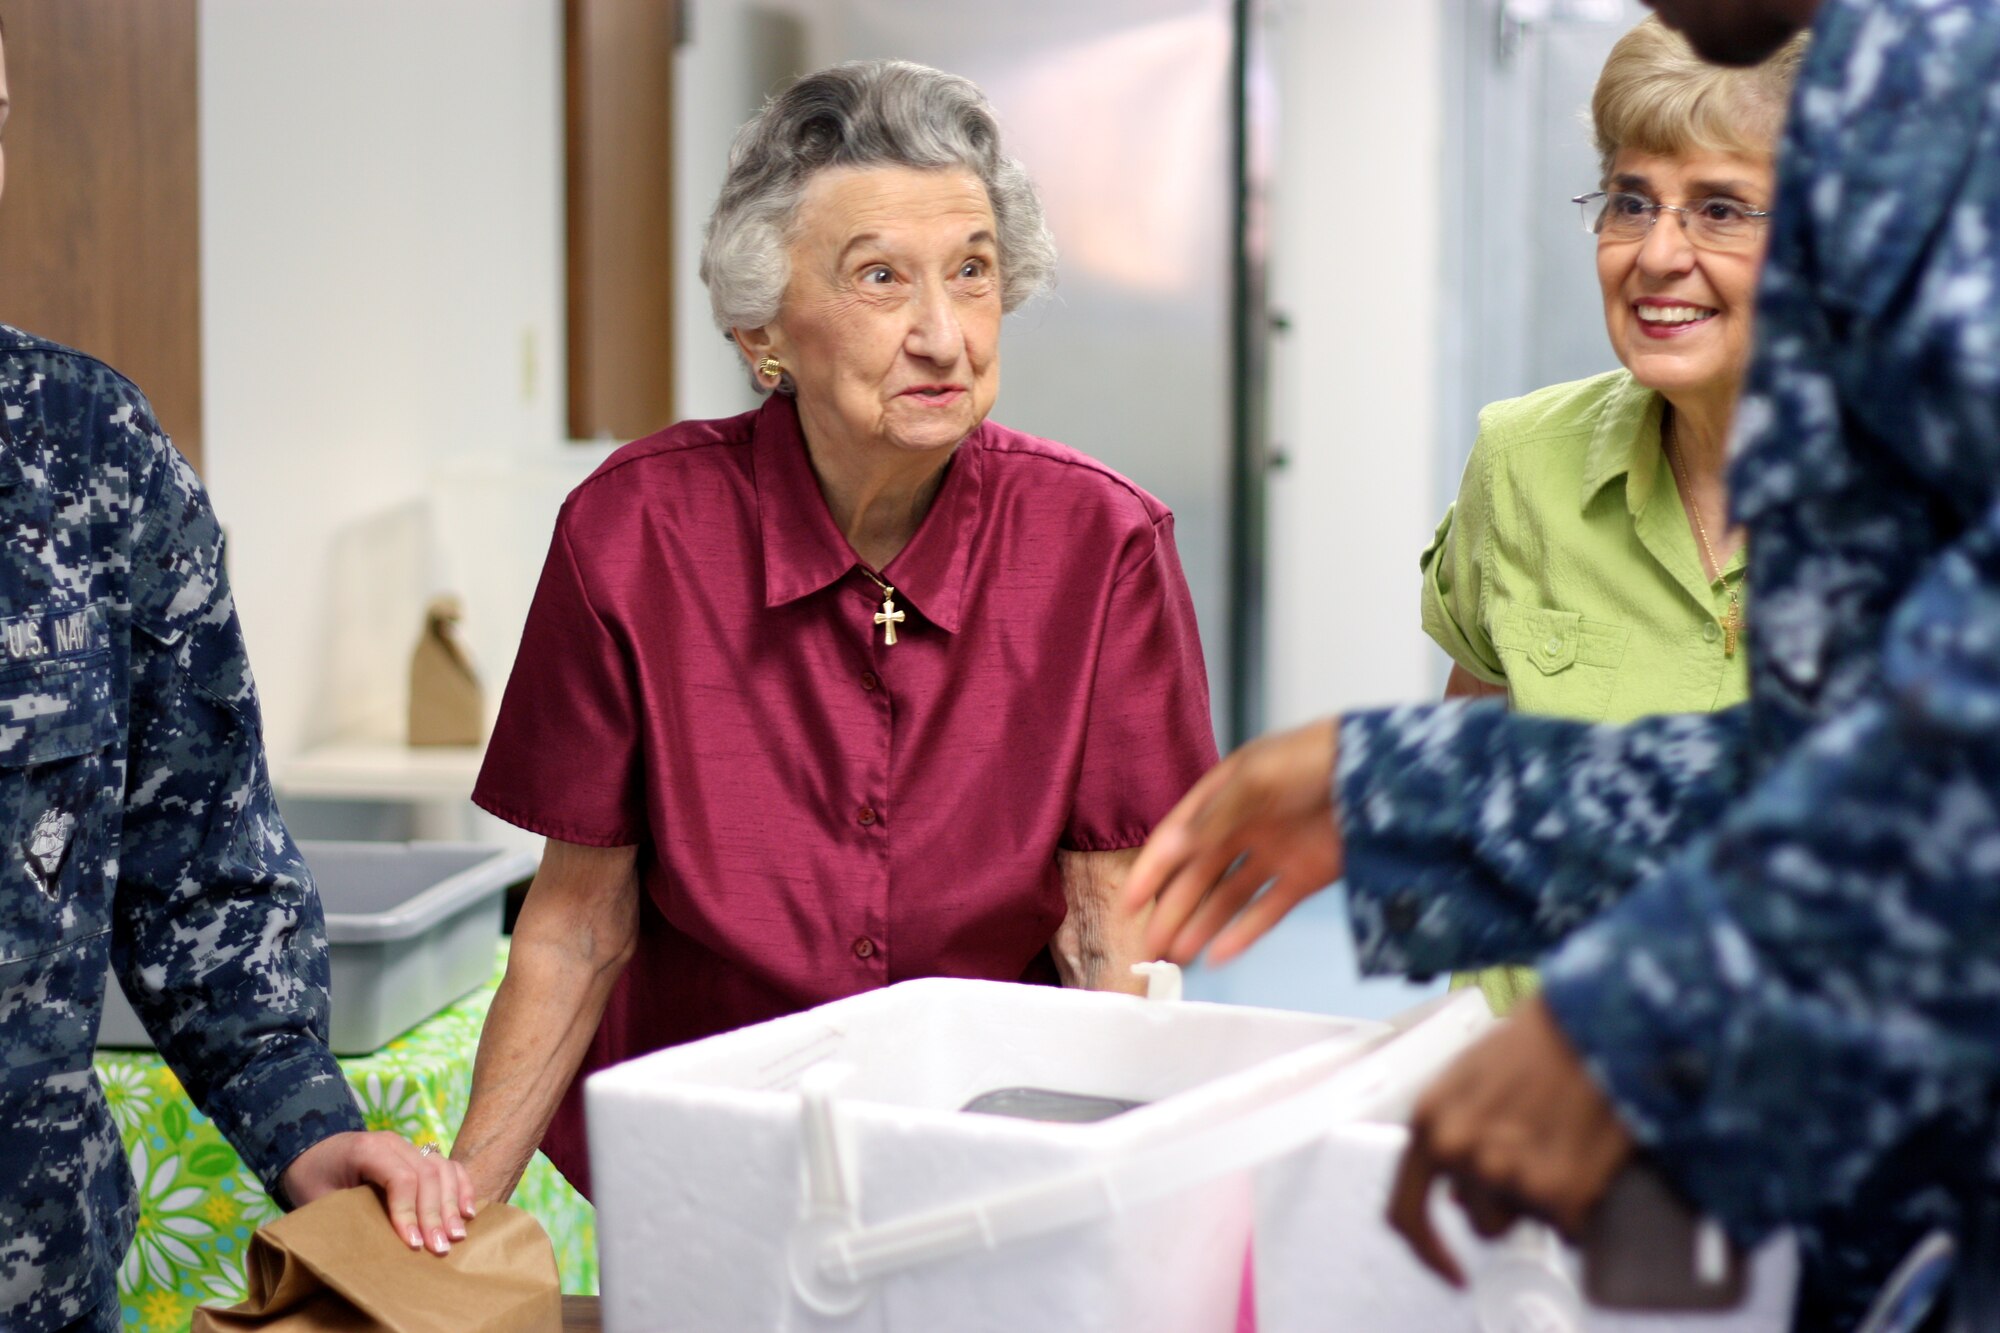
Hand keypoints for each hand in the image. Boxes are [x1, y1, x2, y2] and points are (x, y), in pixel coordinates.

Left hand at [280, 1130, 478, 1255]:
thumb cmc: (310, 1178)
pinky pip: (447, 1166)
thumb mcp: (318, 1200)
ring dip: (452, 1204)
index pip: (401, 1179)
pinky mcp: (416, 1154)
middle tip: (440, 1248)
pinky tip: (468, 1212)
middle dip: (436, 1214)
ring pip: (442, 1169)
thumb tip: (367, 1253)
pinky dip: (461, 1187)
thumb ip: (345, 1217)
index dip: (410, 1213)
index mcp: (367, 1149)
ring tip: (456, 1236)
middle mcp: (393, 1142)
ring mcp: (408, 1145)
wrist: (307, 1150)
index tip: (412, 1244)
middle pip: (428, 1174)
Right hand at [1122, 718, 1343, 965]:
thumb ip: (1216, 816)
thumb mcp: (1258, 778)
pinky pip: (1266, 910)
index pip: (1178, 837)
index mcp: (1224, 794)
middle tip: (1150, 945)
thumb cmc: (1317, 758)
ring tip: (1177, 956)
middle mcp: (1244, 826)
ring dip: (1201, 925)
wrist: (1382, 772)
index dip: (1152, 869)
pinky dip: (1243, 933)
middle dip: (1172, 909)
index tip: (1130, 902)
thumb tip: (1175, 848)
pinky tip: (1219, 953)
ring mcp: (1273, 853)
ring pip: (1227, 898)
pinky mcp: (1303, 877)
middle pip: (1198, 875)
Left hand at [1386, 997, 1635, 1284]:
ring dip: (1540, 1201)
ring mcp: (1507, 1176)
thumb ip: (1452, 1135)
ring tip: (1558, 1146)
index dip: (1427, 1251)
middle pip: (1477, 1220)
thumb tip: (1456, 1195)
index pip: (1405, 1214)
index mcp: (1429, 1123)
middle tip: (1533, 1149)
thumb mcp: (1468, 1081)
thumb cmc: (1537, 1042)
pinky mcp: (1558, 1191)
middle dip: (1504, 1198)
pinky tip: (1585, 1159)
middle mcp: (1460, 1153)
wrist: (1596, 1022)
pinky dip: (1581, 1206)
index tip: (1448, 1269)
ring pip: (1522, 1224)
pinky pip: (1568, 1227)